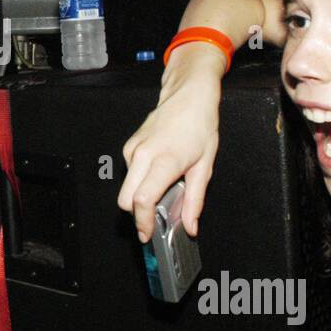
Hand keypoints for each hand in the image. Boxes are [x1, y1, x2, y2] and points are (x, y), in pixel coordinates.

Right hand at [117, 43, 224, 241]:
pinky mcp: (129, 147)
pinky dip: (140, 181)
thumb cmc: (199, 125)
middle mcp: (143, 155)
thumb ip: (194, 200)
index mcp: (164, 161)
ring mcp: (133, 150)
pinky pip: (129, 174)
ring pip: (126, 188)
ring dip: (139, 196)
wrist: (188, 96)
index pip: (142, 200)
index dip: (143, 222)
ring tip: (164, 188)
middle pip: (126, 200)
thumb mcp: (205, 166)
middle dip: (137, 214)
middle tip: (154, 220)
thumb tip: (189, 225)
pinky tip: (158, 172)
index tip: (148, 234)